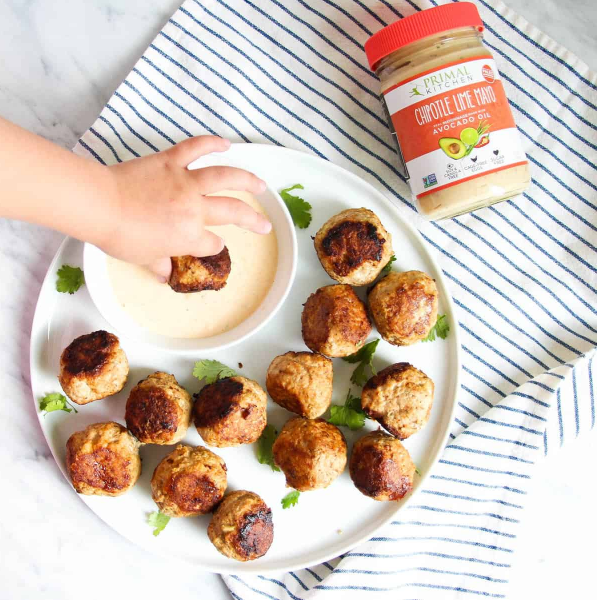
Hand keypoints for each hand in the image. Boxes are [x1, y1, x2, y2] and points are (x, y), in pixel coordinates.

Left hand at [103, 136, 270, 280]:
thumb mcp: (143, 257)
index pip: (211, 243)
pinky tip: (225, 144)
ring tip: (261, 185)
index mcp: (189, 236)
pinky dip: (211, 143)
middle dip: (252, 221)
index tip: (210, 244)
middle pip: (233, 213)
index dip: (212, 245)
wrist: (101, 206)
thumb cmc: (121, 236)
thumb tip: (165, 273)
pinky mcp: (171, 161)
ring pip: (225, 178)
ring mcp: (185, 182)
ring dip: (247, 180)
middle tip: (265, 225)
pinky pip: (195, 148)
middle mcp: (195, 209)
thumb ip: (159, 264)